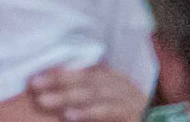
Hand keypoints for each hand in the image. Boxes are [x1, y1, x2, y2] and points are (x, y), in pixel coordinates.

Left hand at [22, 62, 148, 121]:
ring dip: (69, 96)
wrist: (156, 121)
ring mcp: (127, 99)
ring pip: (96, 93)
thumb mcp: (105, 102)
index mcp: (112, 80)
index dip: (59, 73)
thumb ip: (86, 94)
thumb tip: (52, 93)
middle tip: (36, 86)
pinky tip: (71, 115)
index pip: (82, 72)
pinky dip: (89, 112)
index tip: (34, 79)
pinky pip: (109, 111)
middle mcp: (120, 85)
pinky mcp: (131, 115)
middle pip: (87, 79)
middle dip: (60, 81)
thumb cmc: (124, 114)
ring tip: (45, 100)